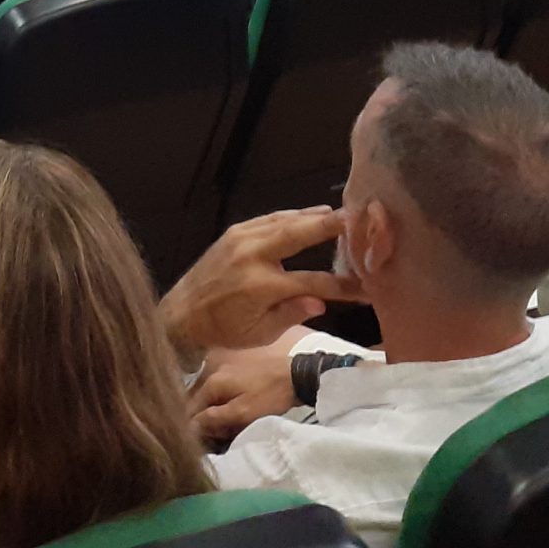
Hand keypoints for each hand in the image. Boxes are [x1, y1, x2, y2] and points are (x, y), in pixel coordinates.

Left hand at [160, 207, 361, 357]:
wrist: (182, 314)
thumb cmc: (224, 330)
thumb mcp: (261, 333)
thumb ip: (291, 313)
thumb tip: (322, 300)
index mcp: (261, 285)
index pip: (313, 282)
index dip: (343, 286)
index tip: (366, 288)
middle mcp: (252, 255)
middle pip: (299, 234)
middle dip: (330, 225)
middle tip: (357, 218)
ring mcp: (241, 239)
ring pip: (284, 221)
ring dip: (312, 216)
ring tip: (339, 214)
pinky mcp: (233, 233)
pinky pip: (268, 220)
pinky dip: (289, 216)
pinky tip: (306, 214)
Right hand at [192, 329, 305, 444]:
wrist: (295, 374)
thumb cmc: (269, 396)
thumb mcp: (242, 413)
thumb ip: (214, 419)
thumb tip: (190, 426)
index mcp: (211, 382)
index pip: (190, 409)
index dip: (195, 428)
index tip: (204, 443)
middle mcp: (211, 369)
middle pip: (198, 401)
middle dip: (204, 419)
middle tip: (218, 436)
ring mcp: (223, 364)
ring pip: (210, 395)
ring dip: (214, 411)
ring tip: (227, 426)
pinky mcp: (234, 365)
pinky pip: (220, 388)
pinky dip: (222, 401)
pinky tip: (233, 410)